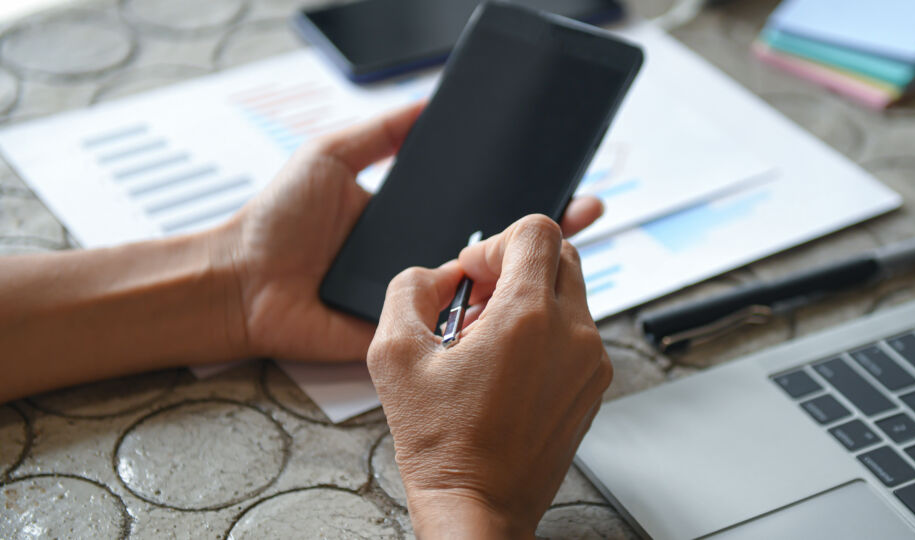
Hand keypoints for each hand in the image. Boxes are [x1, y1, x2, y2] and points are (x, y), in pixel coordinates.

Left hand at [212, 103, 602, 360]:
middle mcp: (421, 256)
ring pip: (486, 288)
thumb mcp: (331, 155)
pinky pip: (455, 328)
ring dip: (525, 273)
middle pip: (494, 246)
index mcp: (409, 217)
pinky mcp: (411, 336)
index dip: (516, 192)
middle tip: (584, 208)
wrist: (242, 284)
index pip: (476, 202)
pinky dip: (489, 318)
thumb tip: (423, 102)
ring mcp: (421, 300)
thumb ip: (379, 132)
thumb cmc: (276, 223)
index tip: (555, 175)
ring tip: (565, 244)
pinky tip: (519, 298)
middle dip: (541, 231)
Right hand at [368, 215, 611, 537]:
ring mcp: (592, 362)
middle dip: (515, 266)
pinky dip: (545, 333)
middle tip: (479, 301)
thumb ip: (409, 290)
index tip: (473, 275)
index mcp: (529, 318)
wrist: (479, 506)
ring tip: (487, 340)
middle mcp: (573, 334)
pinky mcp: (595, 385)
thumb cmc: (444, 444)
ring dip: (529, 299)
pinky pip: (577, 333)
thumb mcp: (394, 355)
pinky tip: (507, 365)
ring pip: (569, 294)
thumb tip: (437, 274)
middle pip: (560, 255)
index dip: (496, 242)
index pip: (539, 229)